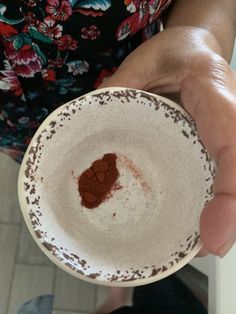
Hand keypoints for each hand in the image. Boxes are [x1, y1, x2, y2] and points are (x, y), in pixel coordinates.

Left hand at [100, 26, 235, 256]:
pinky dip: (214, 202)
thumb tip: (87, 119)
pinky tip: (194, 219)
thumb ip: (120, 86)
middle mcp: (229, 125)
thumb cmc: (178, 52)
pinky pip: (219, 176)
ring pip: (232, 180)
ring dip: (222, 216)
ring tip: (197, 244)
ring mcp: (224, 140)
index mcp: (216, 99)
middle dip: (228, 219)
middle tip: (204, 250)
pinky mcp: (213, 148)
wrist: (196, 50)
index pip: (234, 149)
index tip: (212, 239)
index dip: (231, 198)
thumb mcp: (146, 60)